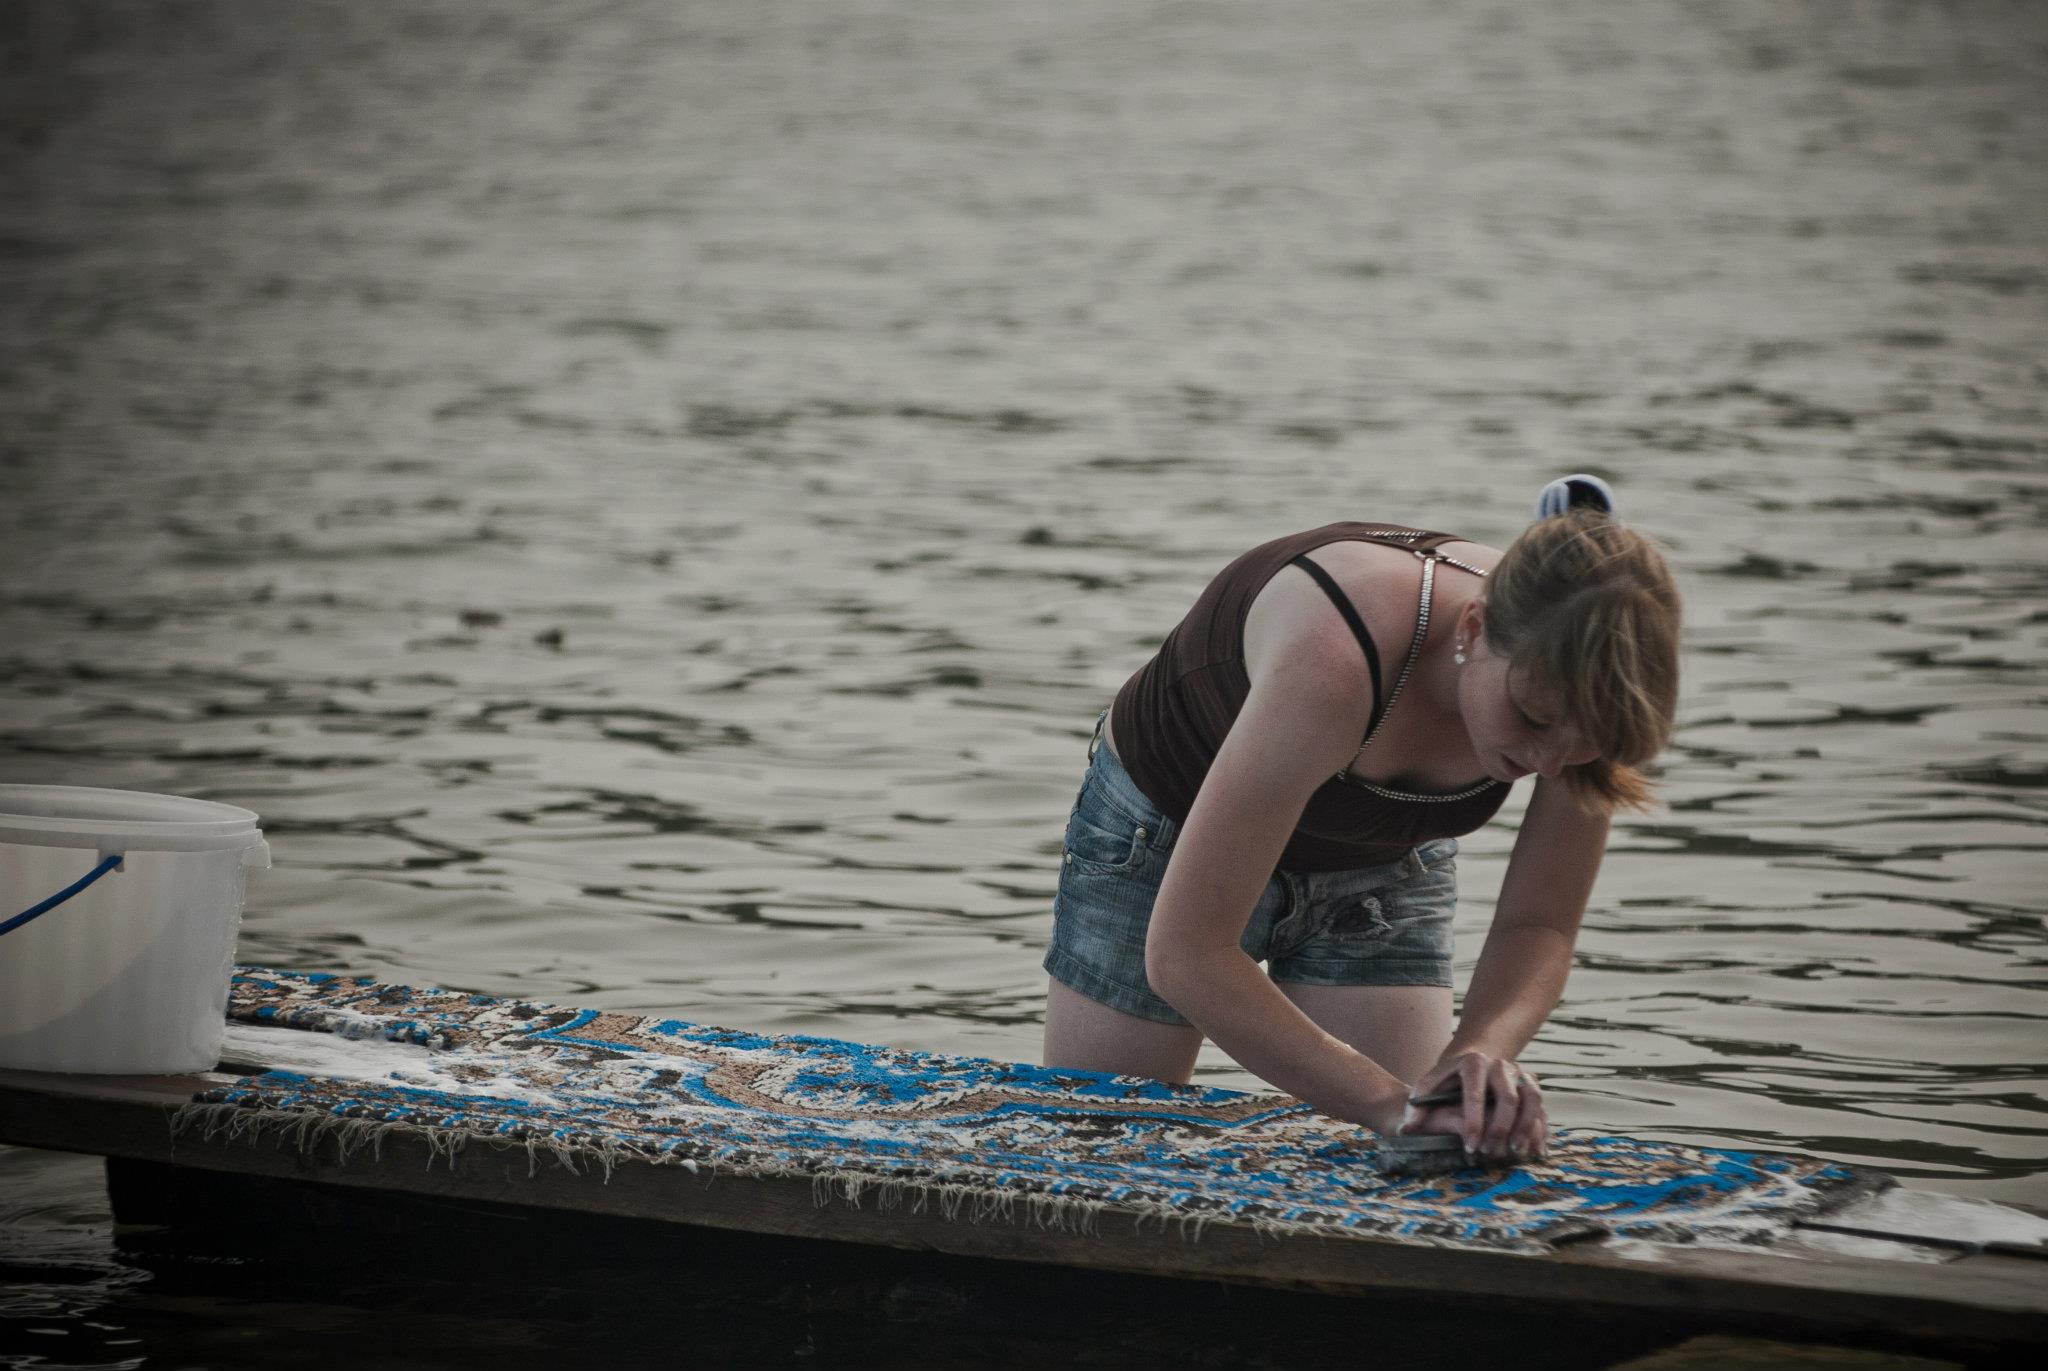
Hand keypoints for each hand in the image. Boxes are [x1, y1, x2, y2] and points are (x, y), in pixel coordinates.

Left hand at [1399, 1050, 1547, 1161]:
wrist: (1470, 1069)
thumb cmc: (1446, 1084)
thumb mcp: (1428, 1089)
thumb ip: (1416, 1107)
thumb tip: (1407, 1130)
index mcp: (1472, 1062)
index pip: (1475, 1094)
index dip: (1473, 1123)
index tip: (1468, 1147)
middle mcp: (1500, 1065)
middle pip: (1507, 1097)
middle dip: (1499, 1128)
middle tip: (1489, 1152)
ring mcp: (1520, 1074)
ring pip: (1532, 1099)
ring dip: (1525, 1127)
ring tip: (1514, 1152)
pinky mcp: (1532, 1087)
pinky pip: (1542, 1108)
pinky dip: (1539, 1129)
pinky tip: (1531, 1150)